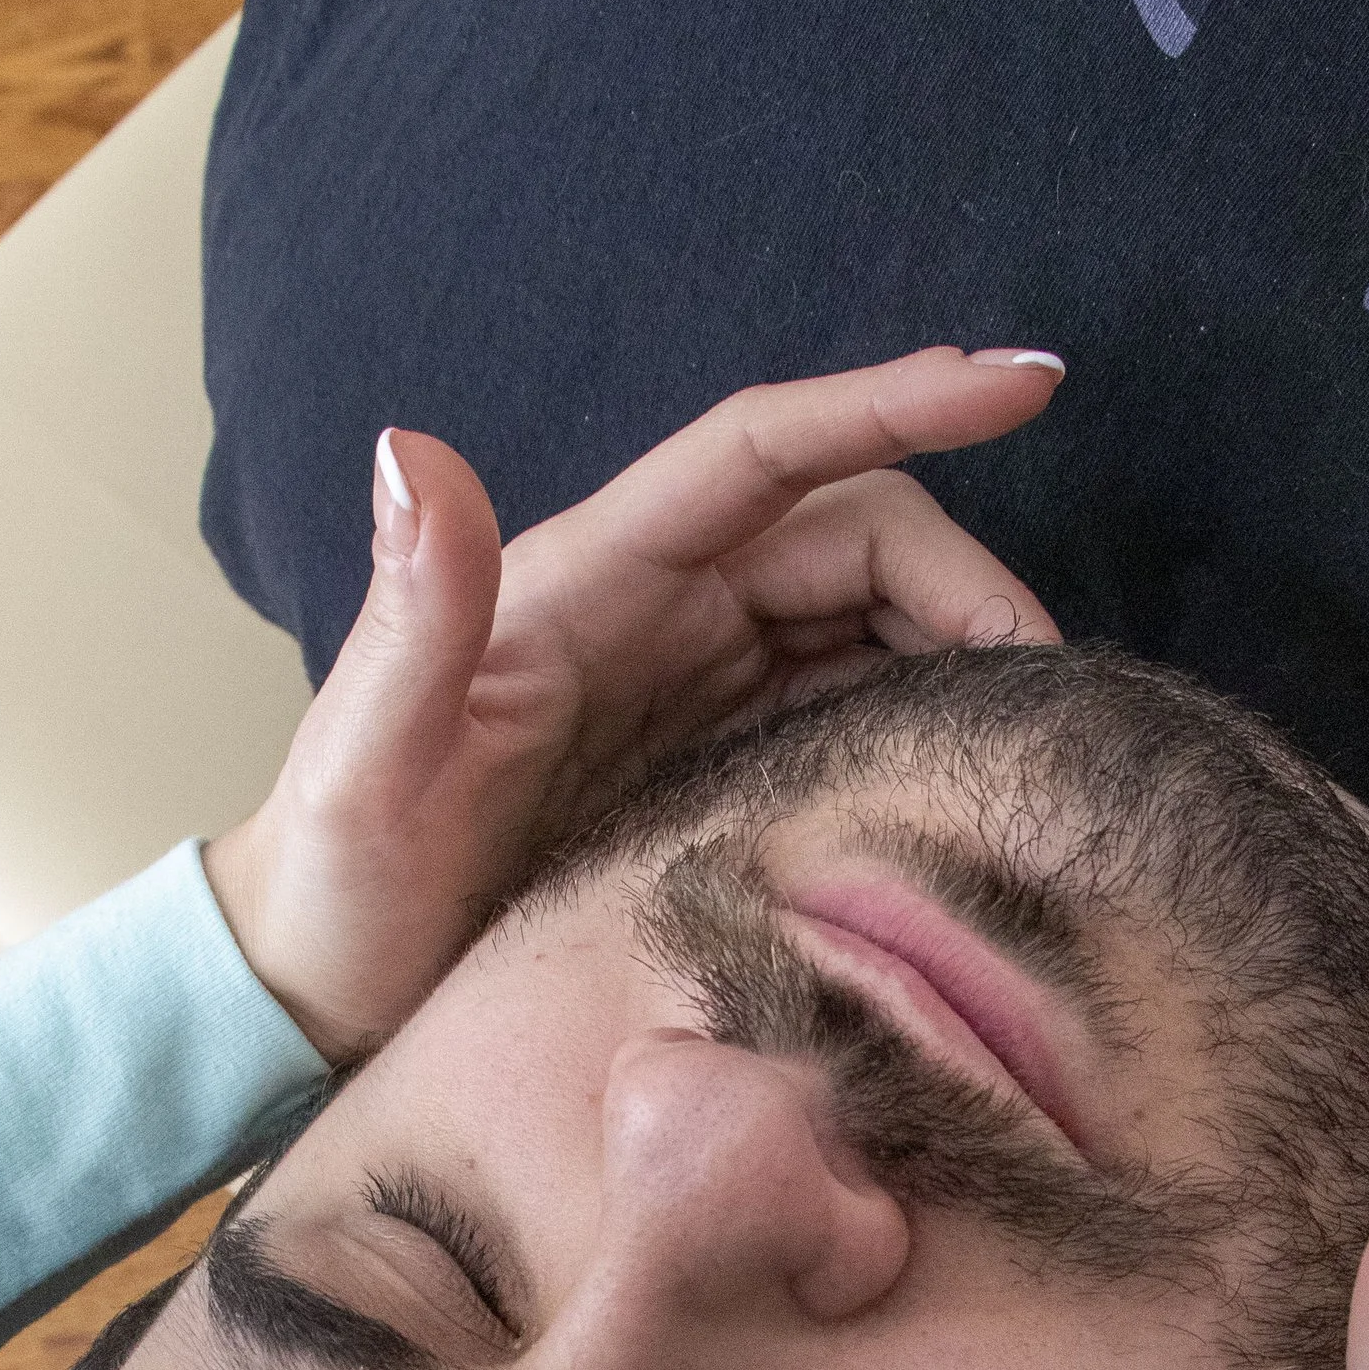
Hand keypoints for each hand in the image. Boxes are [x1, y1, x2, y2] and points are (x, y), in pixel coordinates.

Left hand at [206, 350, 1061, 1058]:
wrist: (317, 991)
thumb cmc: (334, 882)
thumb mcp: (364, 761)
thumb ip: (410, 618)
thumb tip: (413, 450)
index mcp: (586, 580)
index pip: (767, 453)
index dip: (897, 400)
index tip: (1028, 378)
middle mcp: (653, 611)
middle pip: (854, 541)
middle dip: (967, 587)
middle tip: (1051, 704)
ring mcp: (692, 688)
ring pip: (869, 626)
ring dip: (961, 662)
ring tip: (1033, 752)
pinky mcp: (714, 765)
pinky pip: (848, 716)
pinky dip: (924, 731)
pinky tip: (972, 796)